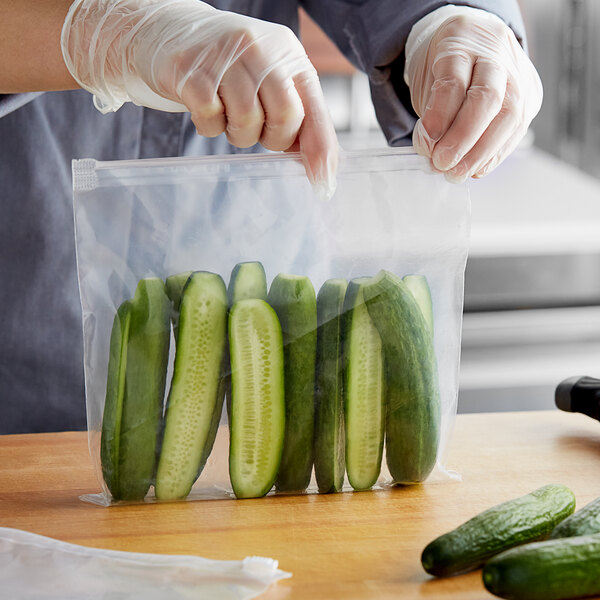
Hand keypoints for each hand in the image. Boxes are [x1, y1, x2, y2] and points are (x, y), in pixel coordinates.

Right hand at [61, 0, 337, 197]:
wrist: (167, 29)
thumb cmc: (228, 66)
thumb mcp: (271, 78)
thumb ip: (299, 114)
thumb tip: (323, 166)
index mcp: (289, 54)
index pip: (313, 109)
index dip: (320, 149)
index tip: (323, 183)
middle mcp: (261, 49)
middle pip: (285, 115)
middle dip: (273, 138)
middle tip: (257, 130)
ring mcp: (224, 56)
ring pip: (247, 120)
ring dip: (238, 133)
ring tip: (228, 116)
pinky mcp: (191, 70)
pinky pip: (210, 116)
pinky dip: (209, 126)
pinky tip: (205, 111)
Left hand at [404, 6, 542, 181]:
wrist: (473, 44)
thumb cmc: (444, 67)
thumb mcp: (426, 81)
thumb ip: (430, 114)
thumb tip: (432, 153)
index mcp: (461, 43)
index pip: (453, 82)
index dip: (439, 117)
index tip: (425, 143)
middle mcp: (495, 54)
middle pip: (487, 98)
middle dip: (462, 139)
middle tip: (442, 164)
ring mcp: (519, 74)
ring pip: (509, 115)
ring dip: (481, 153)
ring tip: (457, 173)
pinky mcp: (531, 95)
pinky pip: (518, 129)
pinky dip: (495, 154)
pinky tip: (477, 168)